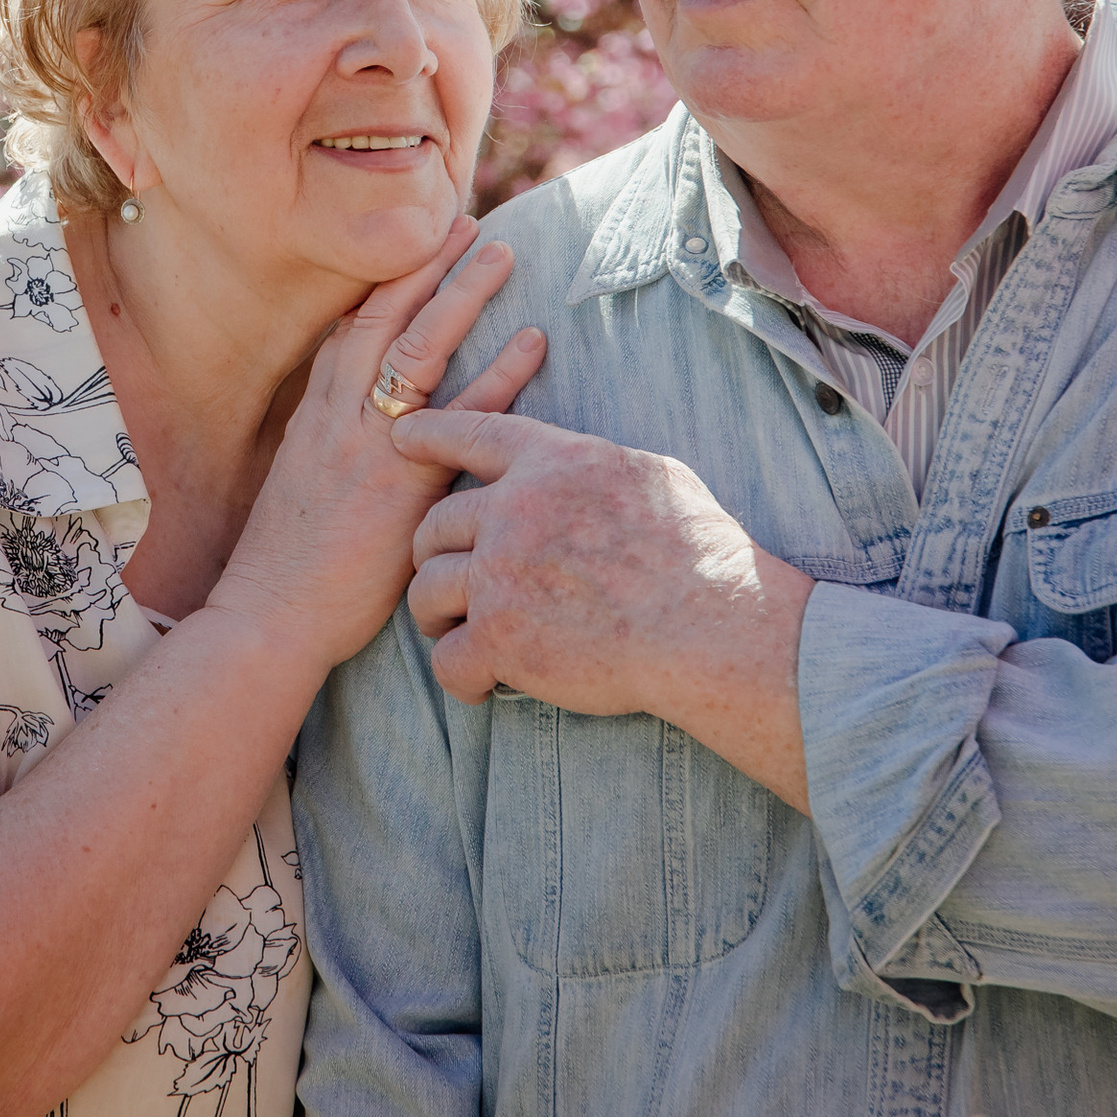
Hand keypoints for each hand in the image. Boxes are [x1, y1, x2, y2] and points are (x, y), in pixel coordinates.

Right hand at [210, 226, 546, 675]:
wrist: (270, 615)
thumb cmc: (285, 569)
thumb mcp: (295, 491)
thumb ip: (325, 452)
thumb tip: (348, 437)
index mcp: (312, 417)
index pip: (348, 330)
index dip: (384, 284)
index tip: (414, 244)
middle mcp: (337, 415)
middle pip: (381, 317)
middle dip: (422, 264)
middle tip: (464, 222)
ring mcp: (369, 442)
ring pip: (418, 345)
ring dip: (462, 293)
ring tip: (500, 252)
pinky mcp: (404, 479)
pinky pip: (462, 414)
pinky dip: (500, 372)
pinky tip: (533, 341)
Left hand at [392, 409, 812, 811]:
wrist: (716, 626)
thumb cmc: (702, 554)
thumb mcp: (652, 476)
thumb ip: (594, 466)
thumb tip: (579, 466)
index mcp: (551, 463)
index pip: (472, 435)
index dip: (430, 434)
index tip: (400, 437)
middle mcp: (514, 512)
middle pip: (434, 526)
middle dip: (434, 556)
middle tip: (451, 582)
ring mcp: (501, 576)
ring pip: (427, 592)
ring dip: (437, 616)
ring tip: (458, 635)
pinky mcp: (501, 639)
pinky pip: (448, 659)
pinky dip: (461, 676)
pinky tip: (483, 683)